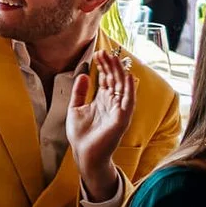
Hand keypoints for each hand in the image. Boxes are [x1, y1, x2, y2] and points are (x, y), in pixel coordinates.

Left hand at [68, 52, 136, 202]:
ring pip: (123, 88)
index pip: (107, 80)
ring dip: (120, 73)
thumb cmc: (81, 134)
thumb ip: (80, 92)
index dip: (104, 67)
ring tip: (115, 58)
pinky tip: (128, 77)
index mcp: (103, 101)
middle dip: (111, 66)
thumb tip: (85, 74)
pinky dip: (130, 89)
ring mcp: (118, 111)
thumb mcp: (75, 108)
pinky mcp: (122, 119)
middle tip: (106, 52)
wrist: (83, 154)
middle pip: (115, 81)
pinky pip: (129, 102)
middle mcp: (113, 104)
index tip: (98, 54)